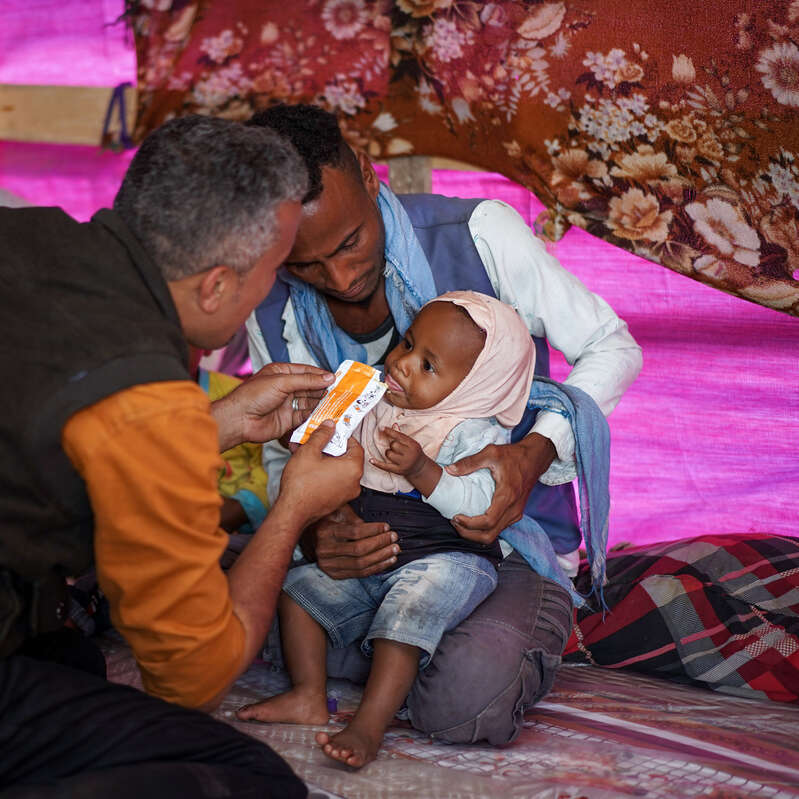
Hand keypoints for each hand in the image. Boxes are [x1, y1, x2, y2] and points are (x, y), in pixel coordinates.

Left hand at [211, 362, 332, 450]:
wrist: (239, 419)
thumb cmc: (254, 395)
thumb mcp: (282, 382)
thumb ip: (306, 381)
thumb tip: (329, 378)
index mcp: (281, 373)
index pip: (306, 372)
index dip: (321, 375)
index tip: (337, 378)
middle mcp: (285, 387)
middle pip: (310, 387)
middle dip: (324, 390)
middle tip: (342, 392)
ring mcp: (287, 404)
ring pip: (309, 402)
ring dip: (322, 403)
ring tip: (338, 404)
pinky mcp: (288, 419)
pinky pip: (305, 416)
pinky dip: (315, 416)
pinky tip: (326, 415)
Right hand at [276, 421, 363, 528]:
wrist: (292, 512)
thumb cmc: (301, 485)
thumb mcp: (309, 451)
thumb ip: (321, 435)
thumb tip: (329, 425)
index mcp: (353, 468)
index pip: (356, 446)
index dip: (343, 437)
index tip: (332, 433)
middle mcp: (354, 482)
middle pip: (348, 458)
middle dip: (332, 449)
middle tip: (319, 444)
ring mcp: (347, 494)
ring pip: (341, 470)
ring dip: (328, 461)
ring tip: (310, 456)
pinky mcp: (338, 501)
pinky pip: (336, 482)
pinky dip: (326, 474)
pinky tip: (311, 469)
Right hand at [301, 504, 398, 578]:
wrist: (306, 537)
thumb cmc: (325, 520)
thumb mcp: (336, 511)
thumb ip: (354, 517)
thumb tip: (378, 528)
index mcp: (325, 531)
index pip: (354, 532)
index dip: (374, 530)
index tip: (387, 527)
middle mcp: (324, 550)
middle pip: (359, 550)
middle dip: (380, 543)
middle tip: (394, 537)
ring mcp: (328, 565)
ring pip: (360, 564)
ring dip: (381, 557)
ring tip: (395, 549)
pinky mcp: (334, 574)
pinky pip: (359, 574)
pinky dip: (376, 568)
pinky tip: (388, 560)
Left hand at [369, 425, 426, 477]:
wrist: (420, 468)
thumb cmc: (414, 452)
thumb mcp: (411, 443)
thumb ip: (402, 435)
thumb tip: (394, 425)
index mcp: (413, 445)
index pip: (399, 436)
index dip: (390, 432)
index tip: (382, 428)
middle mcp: (410, 454)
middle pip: (393, 445)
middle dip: (392, 445)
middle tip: (396, 448)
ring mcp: (404, 463)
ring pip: (389, 454)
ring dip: (389, 453)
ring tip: (395, 455)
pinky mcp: (399, 471)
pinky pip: (385, 466)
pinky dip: (377, 463)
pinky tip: (371, 460)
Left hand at [445, 433, 556, 543]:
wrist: (535, 458)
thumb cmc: (514, 455)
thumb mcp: (491, 453)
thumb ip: (470, 462)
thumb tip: (449, 470)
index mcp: (507, 495)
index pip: (488, 521)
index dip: (469, 524)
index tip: (455, 516)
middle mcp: (513, 509)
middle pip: (489, 534)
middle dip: (469, 534)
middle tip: (454, 522)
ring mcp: (516, 513)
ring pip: (494, 534)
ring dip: (475, 534)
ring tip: (460, 523)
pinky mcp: (515, 514)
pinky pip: (498, 529)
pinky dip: (483, 530)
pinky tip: (472, 520)